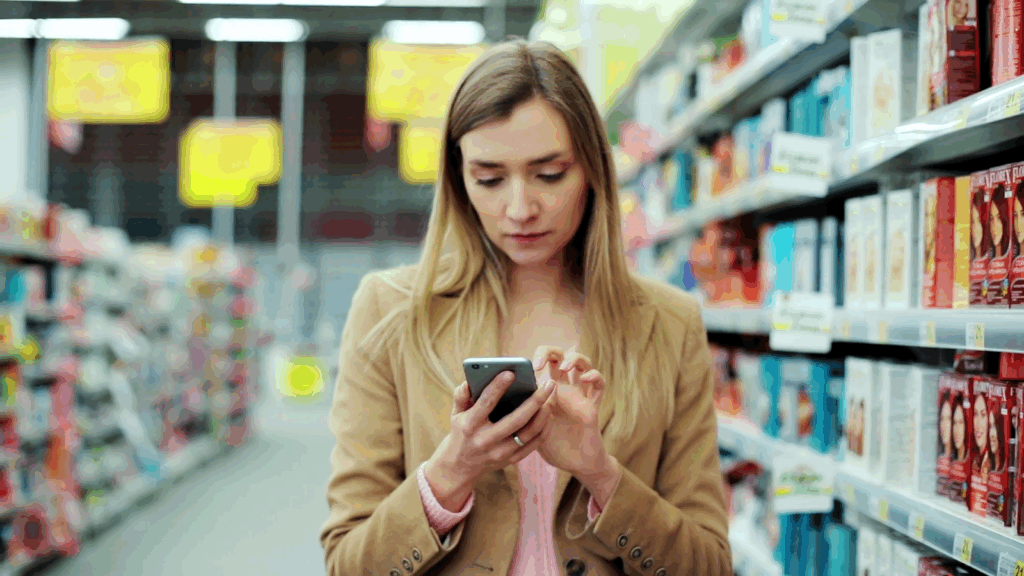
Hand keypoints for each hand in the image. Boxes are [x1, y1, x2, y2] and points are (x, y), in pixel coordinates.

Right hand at [425, 371, 556, 508]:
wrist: (460, 467)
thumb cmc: (460, 432)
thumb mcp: (455, 413)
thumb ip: (461, 395)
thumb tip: (470, 381)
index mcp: (470, 425)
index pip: (486, 403)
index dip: (498, 387)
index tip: (511, 373)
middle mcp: (485, 440)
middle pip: (515, 420)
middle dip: (535, 401)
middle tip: (548, 384)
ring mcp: (499, 453)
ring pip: (528, 433)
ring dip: (543, 414)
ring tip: (552, 396)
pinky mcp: (510, 460)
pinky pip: (533, 444)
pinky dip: (544, 429)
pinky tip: (549, 413)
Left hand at [532, 346, 610, 481]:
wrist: (576, 464)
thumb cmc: (552, 447)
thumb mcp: (533, 431)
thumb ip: (526, 416)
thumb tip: (515, 401)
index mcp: (545, 392)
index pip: (541, 363)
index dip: (534, 358)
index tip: (525, 367)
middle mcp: (562, 389)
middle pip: (559, 356)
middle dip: (550, 351)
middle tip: (540, 364)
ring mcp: (579, 394)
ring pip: (582, 363)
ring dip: (574, 359)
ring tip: (564, 367)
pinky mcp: (593, 404)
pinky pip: (599, 384)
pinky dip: (594, 376)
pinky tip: (585, 379)